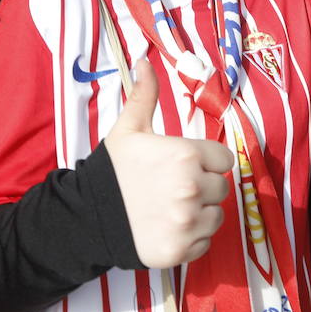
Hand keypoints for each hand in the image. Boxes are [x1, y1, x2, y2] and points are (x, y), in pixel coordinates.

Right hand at [103, 61, 234, 268]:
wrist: (87, 217)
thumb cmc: (111, 171)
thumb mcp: (128, 129)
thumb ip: (144, 96)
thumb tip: (144, 61)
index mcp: (185, 155)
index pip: (224, 159)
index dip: (207, 161)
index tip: (186, 165)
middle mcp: (192, 188)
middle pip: (222, 188)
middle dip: (204, 186)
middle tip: (174, 187)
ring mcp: (188, 222)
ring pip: (216, 216)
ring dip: (200, 213)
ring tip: (171, 208)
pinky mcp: (182, 250)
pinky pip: (204, 242)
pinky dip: (191, 238)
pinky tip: (167, 227)